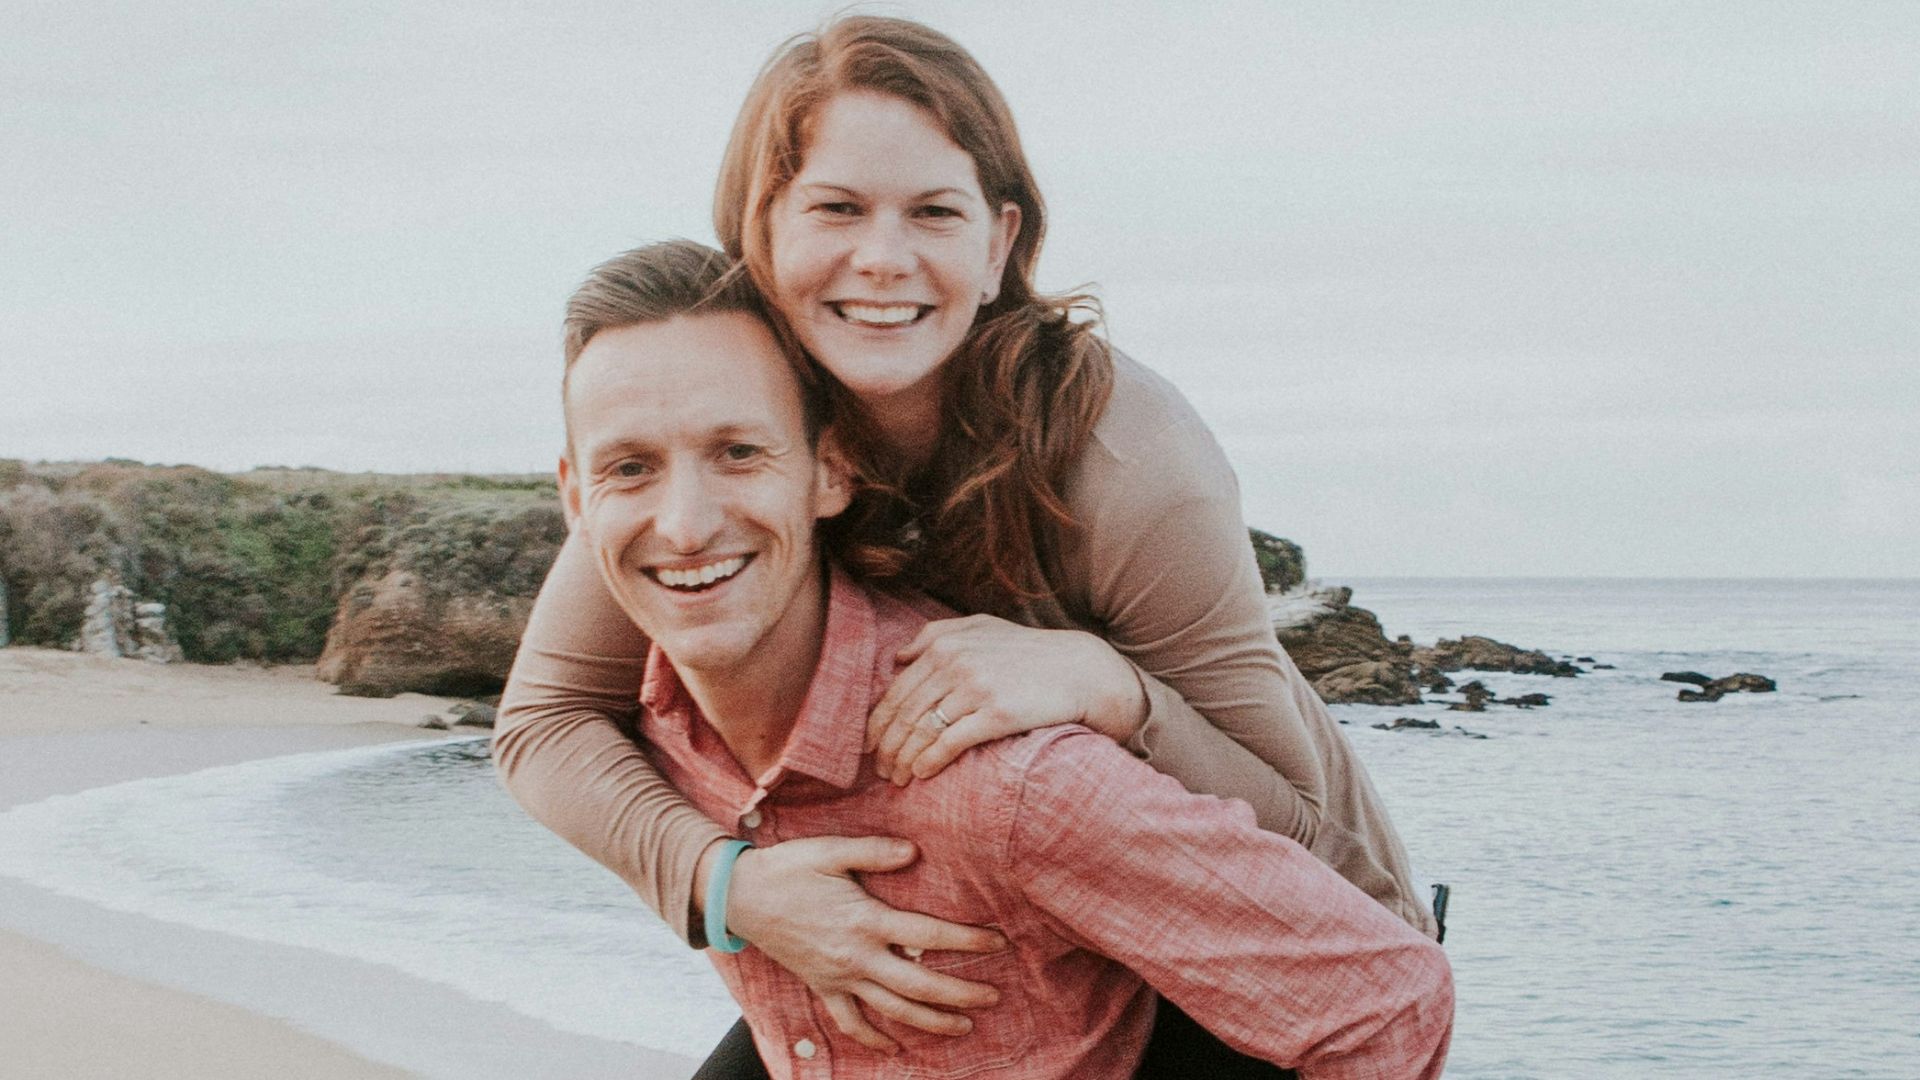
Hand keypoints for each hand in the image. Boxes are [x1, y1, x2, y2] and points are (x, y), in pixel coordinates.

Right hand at [714, 836, 1006, 1052]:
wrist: (739, 896)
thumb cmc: (788, 868)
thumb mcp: (830, 850)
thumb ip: (874, 851)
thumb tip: (914, 852)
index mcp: (865, 920)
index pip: (927, 936)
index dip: (966, 941)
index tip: (998, 942)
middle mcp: (856, 956)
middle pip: (919, 986)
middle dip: (961, 994)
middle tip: (994, 997)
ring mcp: (839, 977)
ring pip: (892, 1010)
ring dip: (931, 1022)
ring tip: (965, 1027)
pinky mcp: (822, 987)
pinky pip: (850, 1022)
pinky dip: (874, 1039)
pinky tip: (896, 1048)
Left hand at [866, 615, 1147, 783]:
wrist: (1082, 670)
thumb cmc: (1030, 652)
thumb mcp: (983, 628)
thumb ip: (937, 634)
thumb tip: (897, 656)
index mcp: (946, 644)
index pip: (897, 690)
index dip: (878, 721)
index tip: (870, 745)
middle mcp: (956, 663)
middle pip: (905, 713)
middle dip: (886, 746)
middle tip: (879, 769)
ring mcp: (976, 688)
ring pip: (922, 730)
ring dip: (903, 759)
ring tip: (897, 778)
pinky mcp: (997, 713)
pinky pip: (951, 742)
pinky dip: (930, 761)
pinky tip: (921, 774)